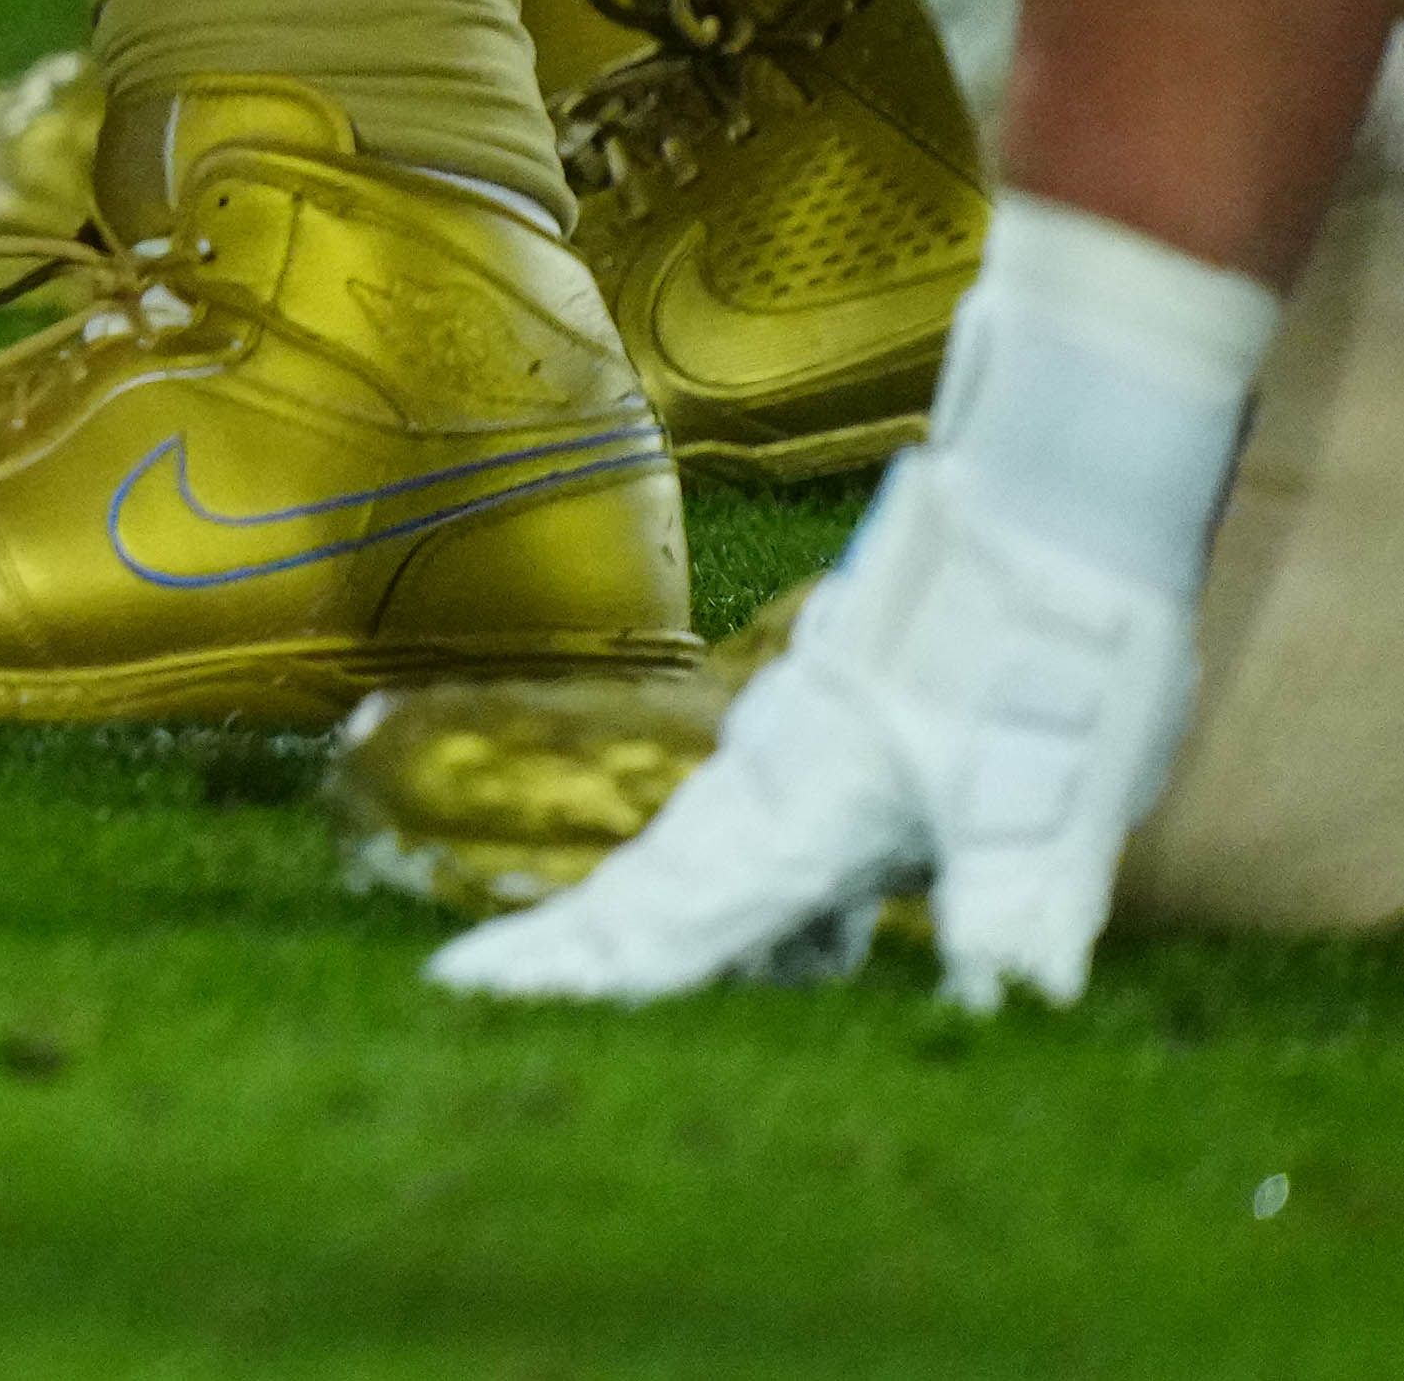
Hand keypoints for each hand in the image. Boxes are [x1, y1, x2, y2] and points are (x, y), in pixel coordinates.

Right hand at [427, 451, 1192, 1010]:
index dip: (568, 967)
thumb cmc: (1049, 649)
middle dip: (568, 944)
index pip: (662, 913)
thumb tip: (1009, 1009)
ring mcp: (804, 749)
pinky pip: (770, 835)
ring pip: (710, 857)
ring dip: (659, 924)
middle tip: (468, 990)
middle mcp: (778, 780)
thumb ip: (1015, 907)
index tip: (465, 990)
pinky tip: (825, 952)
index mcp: (800, 807)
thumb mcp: (1052, 796)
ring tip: (623, 991)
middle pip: (650, 884)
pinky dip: (760, 902)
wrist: (1051, 507)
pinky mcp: (851, 736)